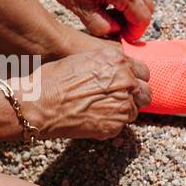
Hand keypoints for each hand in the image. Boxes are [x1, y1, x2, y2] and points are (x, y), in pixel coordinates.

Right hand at [16, 48, 150, 140]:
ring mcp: (123, 104)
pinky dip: (110, 124)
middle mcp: (125, 81)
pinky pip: (121, 126)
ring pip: (135, 111)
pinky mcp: (116, 124)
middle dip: (135, 97)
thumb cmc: (53, 79)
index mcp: (117, 62)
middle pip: (145, 93)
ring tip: (99, 110)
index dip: (135, 79)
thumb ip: (108, 66)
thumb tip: (121, 73)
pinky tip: (92, 119)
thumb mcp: (83, 60)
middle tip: (118, 100)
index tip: (128, 85)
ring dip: (122, 112)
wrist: (39, 103)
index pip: (143, 72)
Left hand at [25, 0, 154, 41]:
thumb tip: (114, 31)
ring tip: (110, 12)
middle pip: (147, 8)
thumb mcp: (77, 6)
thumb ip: (100, 24)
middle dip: (136, 21)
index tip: (123, 36)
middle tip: (117, 26)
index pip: (142, 19)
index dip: (134, 33)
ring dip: (132, 8)